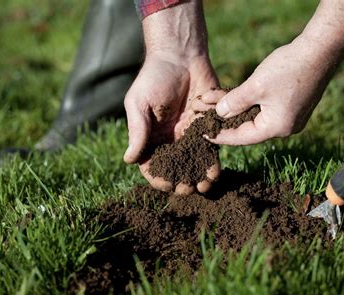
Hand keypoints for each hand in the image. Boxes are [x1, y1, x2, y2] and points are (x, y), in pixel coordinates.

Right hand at [123, 54, 219, 194]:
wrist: (180, 55)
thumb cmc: (154, 77)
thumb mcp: (139, 103)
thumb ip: (137, 131)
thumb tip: (129, 160)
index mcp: (149, 136)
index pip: (151, 164)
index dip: (158, 177)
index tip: (166, 184)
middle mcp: (169, 138)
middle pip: (175, 168)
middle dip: (181, 181)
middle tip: (188, 189)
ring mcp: (188, 133)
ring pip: (194, 162)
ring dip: (199, 176)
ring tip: (205, 186)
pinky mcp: (206, 125)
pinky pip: (210, 147)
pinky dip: (212, 161)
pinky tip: (215, 171)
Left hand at [203, 0, 343, 144]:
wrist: (320, 50)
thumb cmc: (288, 68)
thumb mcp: (255, 87)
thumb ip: (234, 102)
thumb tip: (219, 114)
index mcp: (276, 128)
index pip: (242, 138)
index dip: (220, 135)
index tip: (203, 134)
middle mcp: (284, 127)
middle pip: (247, 127)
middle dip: (224, 119)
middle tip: (203, 117)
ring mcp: (289, 116)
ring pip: (254, 116)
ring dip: (234, 107)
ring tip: (213, 101)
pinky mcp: (291, 104)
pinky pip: (263, 108)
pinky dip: (247, 102)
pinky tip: (232, 95)